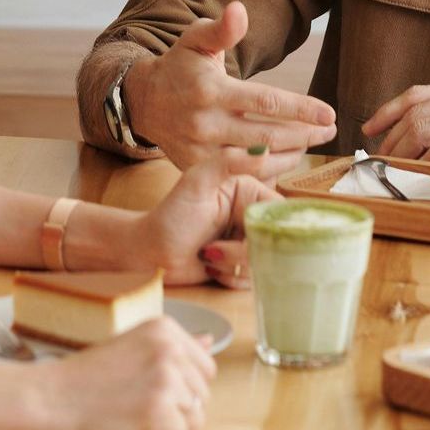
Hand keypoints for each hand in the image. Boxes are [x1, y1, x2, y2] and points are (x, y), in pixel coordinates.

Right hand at [39, 318, 216, 429]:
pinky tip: (136, 426)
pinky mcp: (159, 410)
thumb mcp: (133, 345)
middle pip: (204, 393)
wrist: (53, 396)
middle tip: (139, 402)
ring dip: (171, 424)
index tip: (151, 386)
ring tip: (138, 414)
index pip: (207, 367)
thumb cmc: (90, 374)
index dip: (183, 385)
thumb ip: (174, 346)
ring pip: (197, 417)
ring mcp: (166, 379)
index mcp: (165, 328)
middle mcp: (170, 349)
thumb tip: (212, 340)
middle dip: (179, 407)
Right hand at [124, 4, 336, 173]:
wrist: (143, 102)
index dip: (301, 109)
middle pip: (268, 136)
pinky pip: (240, 175)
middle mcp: (206, 123)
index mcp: (211, 91)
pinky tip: (287, 159)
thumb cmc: (179, 67)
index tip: (330, 113)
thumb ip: (222, 29)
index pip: (266, 102)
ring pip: (258, 160)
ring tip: (313, 142)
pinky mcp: (197, 168)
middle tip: (330, 130)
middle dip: (306, 134)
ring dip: (292, 154)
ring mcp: (201, 150)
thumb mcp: (196, 40)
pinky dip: (268, 170)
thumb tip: (239, 9)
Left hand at [128, 158, 271, 288]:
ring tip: (207, 256)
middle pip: (275, 240)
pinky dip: (231, 278)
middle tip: (213, 249)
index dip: (270, 226)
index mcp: (249, 192)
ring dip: (233, 266)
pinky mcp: (241, 266)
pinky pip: (253, 279)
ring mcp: (247, 242)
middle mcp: (252, 216)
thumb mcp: (197, 182)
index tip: (248, 235)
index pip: (280, 210)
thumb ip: (228, 162)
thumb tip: (264, 151)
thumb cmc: (170, 216)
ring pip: (265, 262)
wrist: (150, 252)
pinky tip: (211, 269)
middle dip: (245, 252)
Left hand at [361, 81, 429, 165]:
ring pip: (419, 132)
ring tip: (391, 166)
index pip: (417, 95)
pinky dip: (415, 165)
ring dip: (398, 152)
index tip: (369, 128)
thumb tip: (391, 136)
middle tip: (379, 157)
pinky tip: (410, 173)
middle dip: (390, 139)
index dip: (387, 110)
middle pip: (414, 116)